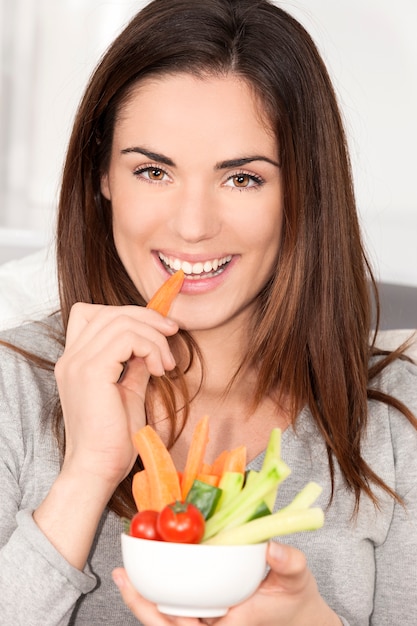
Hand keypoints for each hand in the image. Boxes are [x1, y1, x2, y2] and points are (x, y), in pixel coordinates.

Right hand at [55, 302, 177, 491]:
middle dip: (148, 319)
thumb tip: (153, 346)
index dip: (128, 314)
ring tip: (166, 364)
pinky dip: (151, 348)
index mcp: (76, 361)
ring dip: (154, 337)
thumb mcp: (128, 392)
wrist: (97, 469)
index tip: (157, 330)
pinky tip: (160, 370)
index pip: (93, 314)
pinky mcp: (91, 372)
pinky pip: (127, 338)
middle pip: (111, 312)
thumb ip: (136, 365)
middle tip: (172, 335)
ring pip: (122, 321)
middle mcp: (71, 357)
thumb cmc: (112, 439)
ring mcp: (78, 363)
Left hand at [112, 542, 341, 625]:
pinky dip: (157, 591)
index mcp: (229, 625)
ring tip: (123, 575)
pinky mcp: (205, 609)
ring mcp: (206, 619)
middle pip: (168, 625)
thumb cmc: (295, 599)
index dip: (168, 616)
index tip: (151, 597)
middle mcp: (212, 625)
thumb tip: (272, 549)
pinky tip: (145, 573)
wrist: (299, 614)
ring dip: (144, 599)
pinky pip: (175, 605)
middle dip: (142, 606)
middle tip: (123, 579)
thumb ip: (289, 564)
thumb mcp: (297, 579)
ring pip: (167, 617)